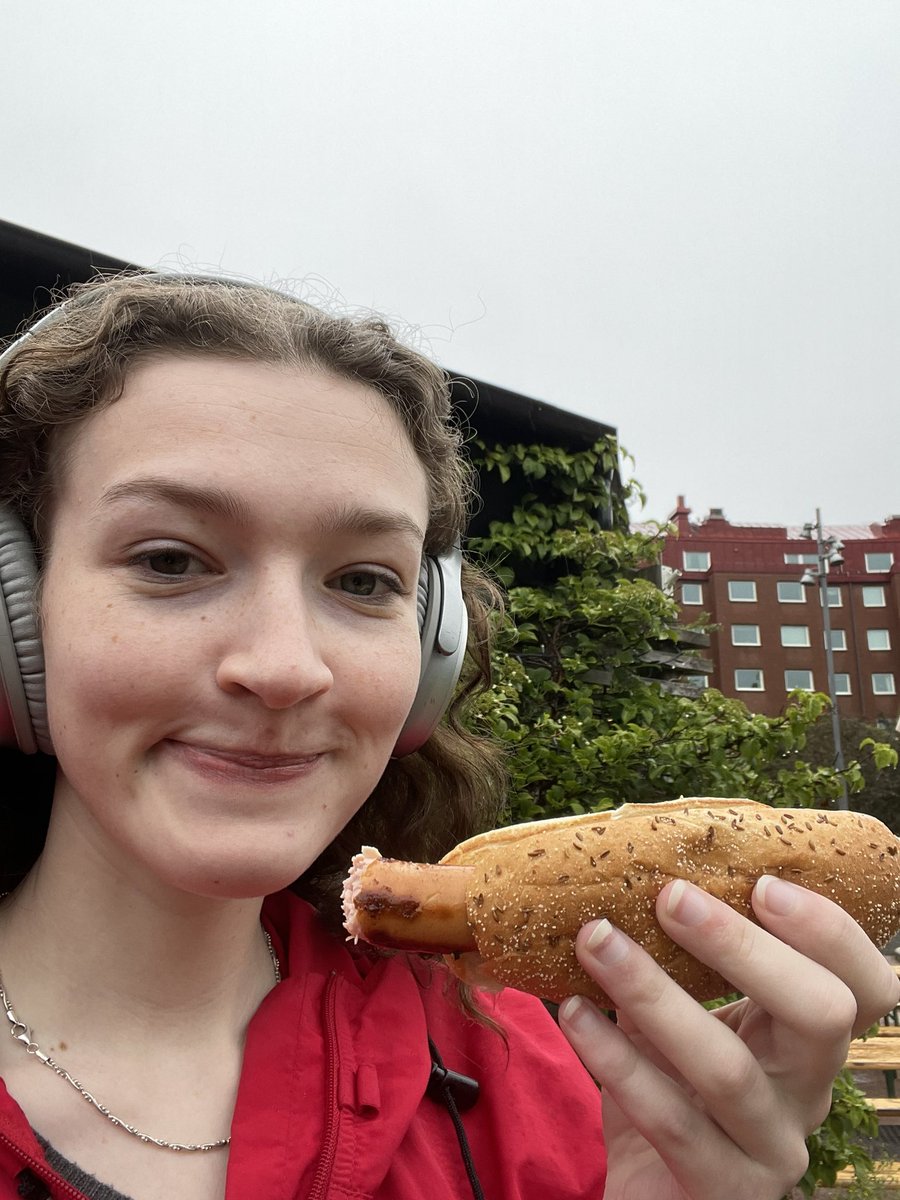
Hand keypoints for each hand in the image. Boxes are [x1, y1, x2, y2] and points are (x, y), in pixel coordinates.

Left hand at [558, 875, 899, 1199]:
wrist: (649, 1192)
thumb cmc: (668, 1087)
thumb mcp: (683, 1016)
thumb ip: (676, 958)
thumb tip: (625, 867)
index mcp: (807, 1037)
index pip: (865, 985)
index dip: (829, 932)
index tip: (760, 882)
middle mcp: (806, 1091)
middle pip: (822, 1015)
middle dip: (744, 946)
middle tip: (669, 896)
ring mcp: (772, 1147)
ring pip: (730, 1068)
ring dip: (654, 993)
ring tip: (596, 940)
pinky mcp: (723, 1189)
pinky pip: (670, 1121)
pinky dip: (616, 1061)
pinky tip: (576, 1014)